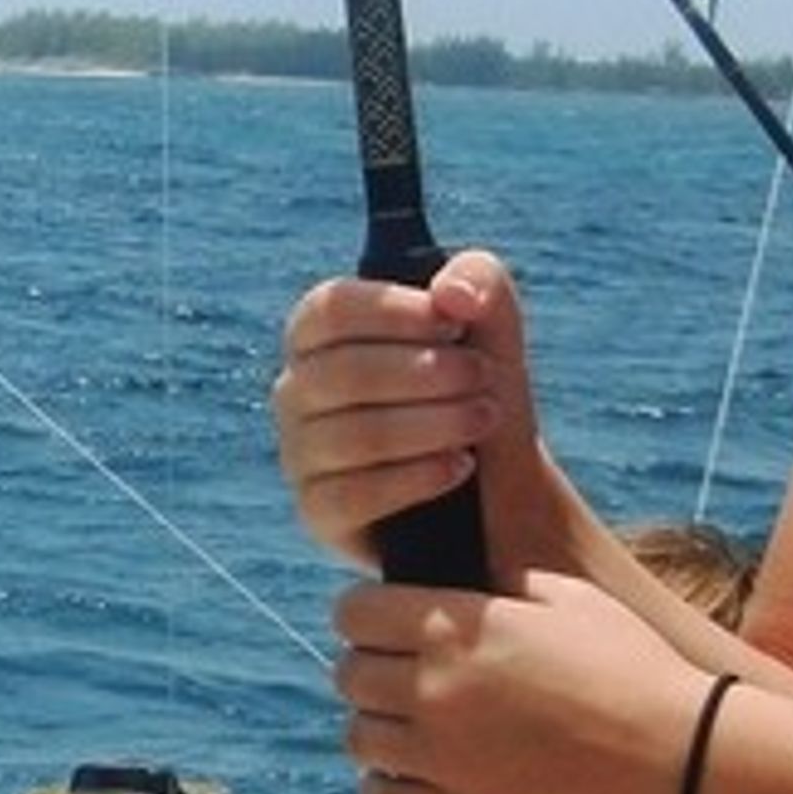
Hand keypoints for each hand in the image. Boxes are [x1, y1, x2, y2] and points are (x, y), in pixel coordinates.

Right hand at [274, 248, 535, 567]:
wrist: (496, 485)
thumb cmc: (476, 391)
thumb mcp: (489, 325)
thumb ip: (477, 280)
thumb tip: (449, 294)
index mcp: (320, 337)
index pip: (327, 309)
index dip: (392, 312)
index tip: (453, 324)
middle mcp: (297, 394)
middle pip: (340, 373)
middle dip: (426, 373)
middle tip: (484, 376)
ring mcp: (300, 455)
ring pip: (352, 436)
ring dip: (434, 423)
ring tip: (484, 418)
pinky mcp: (318, 512)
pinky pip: (354, 494)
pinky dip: (417, 477)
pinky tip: (460, 467)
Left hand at [331, 567, 712, 793]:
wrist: (686, 761)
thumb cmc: (638, 671)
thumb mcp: (571, 600)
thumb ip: (498, 591)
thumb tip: (456, 591)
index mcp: (457, 628)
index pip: (353, 612)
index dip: (367, 613)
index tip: (385, 623)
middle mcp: (435, 690)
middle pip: (349, 675)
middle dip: (373, 668)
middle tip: (407, 675)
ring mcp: (441, 757)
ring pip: (359, 738)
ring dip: (382, 728)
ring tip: (417, 727)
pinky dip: (390, 786)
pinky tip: (420, 774)